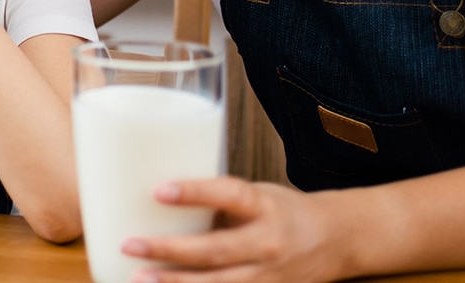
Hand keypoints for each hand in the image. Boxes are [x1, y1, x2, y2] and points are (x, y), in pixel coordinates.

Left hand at [121, 177, 342, 282]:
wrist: (335, 240)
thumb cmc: (282, 210)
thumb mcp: (256, 194)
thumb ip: (217, 200)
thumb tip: (156, 197)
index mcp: (264, 207)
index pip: (228, 195)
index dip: (193, 192)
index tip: (157, 190)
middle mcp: (267, 244)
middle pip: (214, 251)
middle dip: (168, 250)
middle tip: (130, 245)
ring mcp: (269, 276)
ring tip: (138, 278)